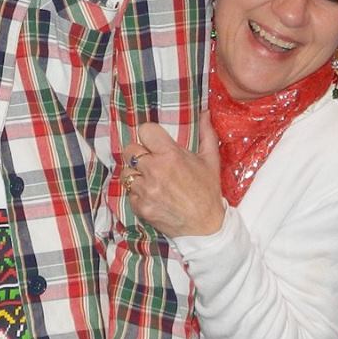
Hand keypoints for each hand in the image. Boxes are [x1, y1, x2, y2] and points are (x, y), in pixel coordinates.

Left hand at [123, 115, 224, 238]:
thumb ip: (206, 133)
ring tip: (151, 180)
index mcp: (170, 155)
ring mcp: (145, 190)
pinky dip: (138, 194)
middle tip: (151, 162)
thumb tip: (205, 112)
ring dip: (136, 175)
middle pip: (130, 150)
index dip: (149, 135)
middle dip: (139, 154)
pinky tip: (152, 196)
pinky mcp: (140, 207)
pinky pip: (130, 193)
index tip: (155, 143)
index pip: (144, 130)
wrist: (204, 226)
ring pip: (126, 172)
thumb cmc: (208, 191)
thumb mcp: (210, 160)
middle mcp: (154, 170)